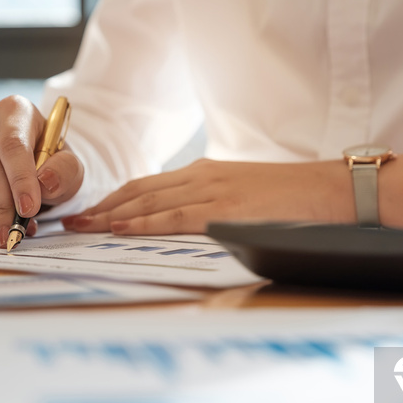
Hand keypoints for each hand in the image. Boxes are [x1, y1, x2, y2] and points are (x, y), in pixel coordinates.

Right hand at [0, 95, 83, 247]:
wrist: (34, 166)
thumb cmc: (52, 164)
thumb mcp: (70, 166)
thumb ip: (65, 171)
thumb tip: (45, 182)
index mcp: (15, 110)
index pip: (13, 146)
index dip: (21, 180)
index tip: (29, 210)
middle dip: (4, 207)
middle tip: (18, 234)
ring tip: (16, 229)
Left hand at [61, 159, 354, 234]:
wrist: (330, 190)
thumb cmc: (293, 198)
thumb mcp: (245, 195)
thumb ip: (215, 205)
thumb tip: (190, 227)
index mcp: (206, 173)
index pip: (149, 184)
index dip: (116, 198)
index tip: (92, 211)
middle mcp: (202, 177)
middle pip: (139, 189)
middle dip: (102, 205)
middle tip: (72, 221)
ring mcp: (212, 190)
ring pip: (149, 200)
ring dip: (111, 214)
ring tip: (81, 227)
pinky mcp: (225, 208)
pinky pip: (174, 216)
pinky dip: (143, 221)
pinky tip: (120, 228)